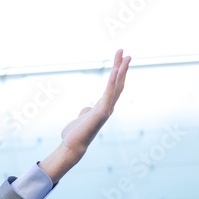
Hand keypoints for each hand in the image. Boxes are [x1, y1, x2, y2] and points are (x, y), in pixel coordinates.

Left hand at [39, 49, 130, 184]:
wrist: (72, 146)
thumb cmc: (75, 134)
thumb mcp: (80, 118)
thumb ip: (85, 112)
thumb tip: (86, 109)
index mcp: (103, 106)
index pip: (113, 87)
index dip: (117, 73)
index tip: (120, 60)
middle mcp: (108, 106)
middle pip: (118, 83)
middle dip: (121, 67)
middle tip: (125, 52)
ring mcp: (107, 109)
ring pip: (117, 86)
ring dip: (121, 70)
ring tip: (125, 56)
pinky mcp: (102, 112)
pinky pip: (109, 94)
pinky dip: (113, 82)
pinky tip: (115, 70)